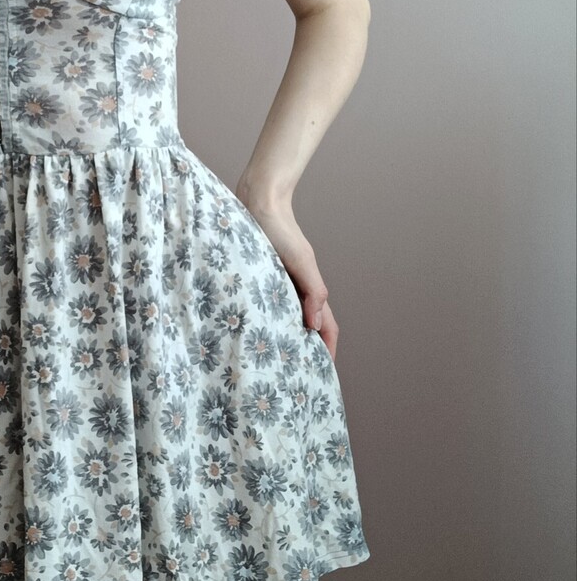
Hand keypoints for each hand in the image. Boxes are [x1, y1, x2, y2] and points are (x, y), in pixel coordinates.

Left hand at [238, 195, 338, 361]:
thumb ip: (313, 291)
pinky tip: (252, 334)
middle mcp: (295, 290)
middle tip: (298, 376)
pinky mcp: (258, 280)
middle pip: (307, 327)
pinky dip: (265, 323)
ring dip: (286, 339)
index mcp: (310, 289)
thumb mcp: (301, 262)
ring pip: (286, 319)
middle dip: (307, 351)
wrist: (258, 203)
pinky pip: (264, 308)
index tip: (324, 373)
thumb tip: (315, 325)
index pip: (326, 327)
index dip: (328, 350)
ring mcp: (277, 285)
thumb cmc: (280, 231)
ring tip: (277, 363)